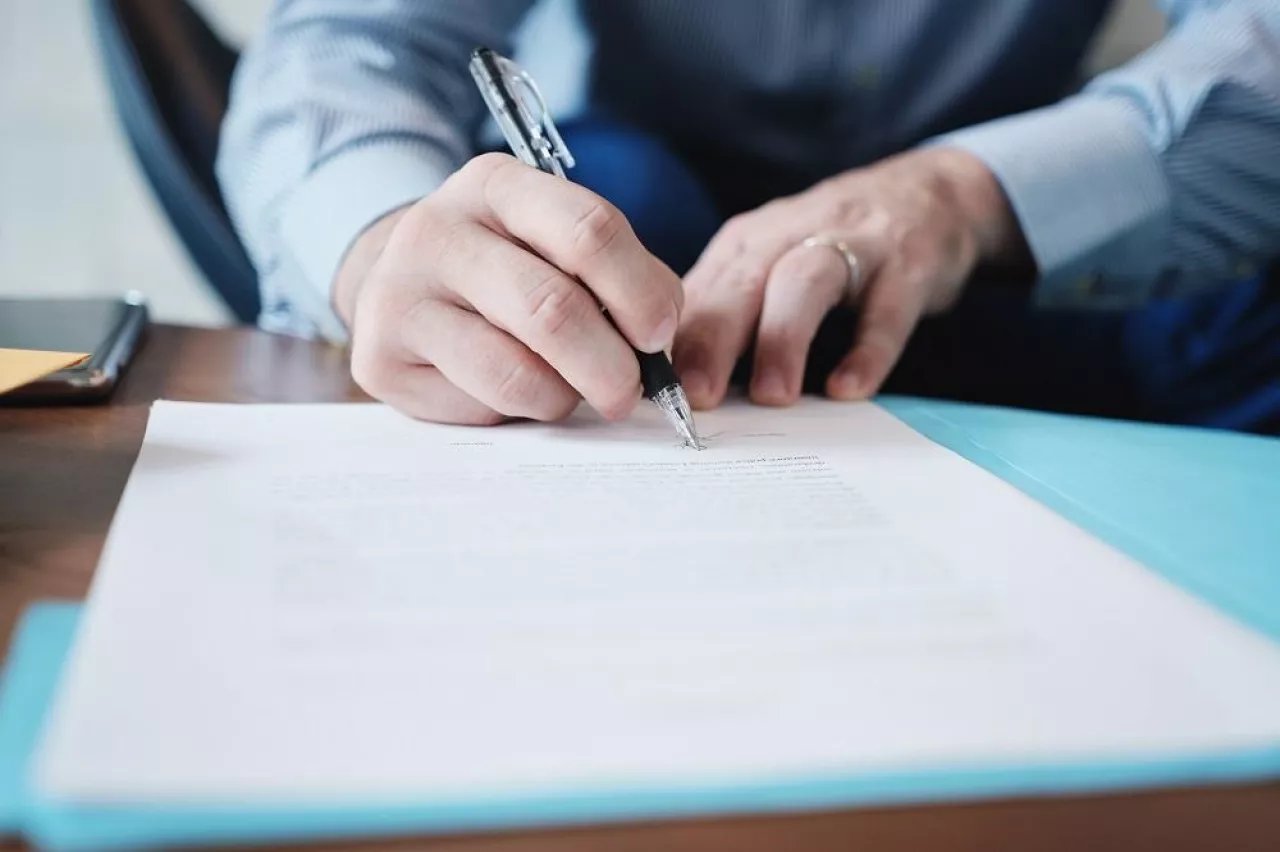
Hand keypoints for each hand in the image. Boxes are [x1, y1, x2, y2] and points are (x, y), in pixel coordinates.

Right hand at [334, 153, 682, 424]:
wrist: (404, 284)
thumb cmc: (505, 268)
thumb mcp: (558, 245)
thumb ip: (619, 279)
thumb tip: (660, 344)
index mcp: (496, 185)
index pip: (588, 231)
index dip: (639, 292)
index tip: (658, 334)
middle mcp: (437, 230)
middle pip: (552, 309)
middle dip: (610, 365)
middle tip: (628, 391)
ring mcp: (398, 294)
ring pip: (517, 372)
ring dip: (563, 396)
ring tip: (566, 388)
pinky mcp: (378, 360)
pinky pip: (479, 405)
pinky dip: (515, 411)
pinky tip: (508, 389)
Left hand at [672, 147, 1024, 408]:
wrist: (930, 194)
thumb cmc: (829, 246)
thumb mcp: (766, 266)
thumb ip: (722, 314)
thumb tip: (663, 380)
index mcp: (744, 245)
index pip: (696, 293)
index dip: (669, 342)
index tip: (649, 391)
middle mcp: (788, 237)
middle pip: (741, 282)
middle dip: (715, 339)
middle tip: (697, 397)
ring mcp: (851, 244)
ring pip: (805, 282)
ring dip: (784, 338)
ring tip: (772, 397)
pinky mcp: (906, 261)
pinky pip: (886, 306)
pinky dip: (868, 348)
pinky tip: (849, 388)